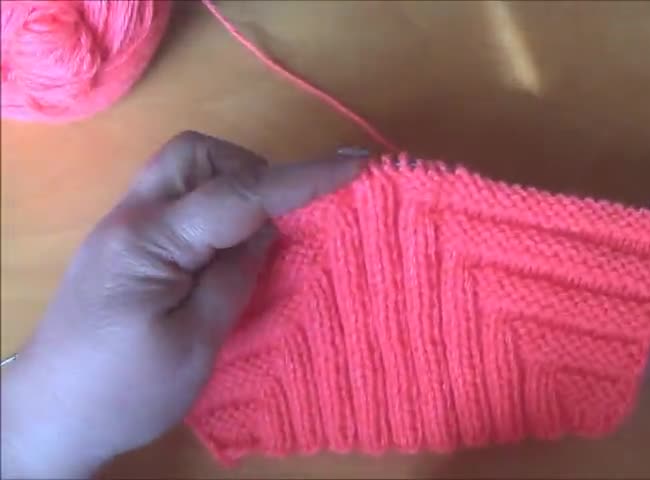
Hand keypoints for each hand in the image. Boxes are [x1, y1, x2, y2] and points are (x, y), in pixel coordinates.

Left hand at [0, 132, 364, 477]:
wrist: (48, 417)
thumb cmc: (124, 391)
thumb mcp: (195, 343)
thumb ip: (234, 276)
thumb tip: (268, 228)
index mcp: (150, 241)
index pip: (238, 194)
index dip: (300, 179)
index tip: (353, 165)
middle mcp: (131, 218)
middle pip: (196, 154)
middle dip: (251, 170)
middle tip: (282, 217)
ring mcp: (122, 228)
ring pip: (184, 170)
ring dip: (230, 185)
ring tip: (256, 235)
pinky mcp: (124, 245)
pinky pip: (177, 200)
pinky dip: (212, 207)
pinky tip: (226, 248)